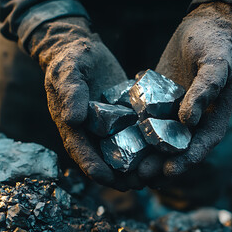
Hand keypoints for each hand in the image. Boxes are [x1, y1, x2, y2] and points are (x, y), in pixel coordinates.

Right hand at [28, 17, 142, 189]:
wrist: (82, 47)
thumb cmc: (70, 59)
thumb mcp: (67, 72)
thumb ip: (70, 93)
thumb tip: (73, 120)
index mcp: (72, 126)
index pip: (81, 152)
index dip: (94, 167)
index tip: (109, 179)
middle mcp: (90, 130)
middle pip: (104, 159)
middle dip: (120, 174)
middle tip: (139, 183)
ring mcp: (108, 125)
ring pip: (122, 150)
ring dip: (136, 164)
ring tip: (155, 173)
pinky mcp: (123, 116)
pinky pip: (134, 133)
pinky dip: (146, 143)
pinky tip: (164, 148)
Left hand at [138, 2, 231, 179]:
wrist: (204, 29)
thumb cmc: (216, 46)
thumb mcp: (216, 63)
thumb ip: (207, 89)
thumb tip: (189, 119)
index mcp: (213, 119)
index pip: (200, 146)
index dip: (185, 161)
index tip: (168, 172)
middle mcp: (193, 121)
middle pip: (177, 149)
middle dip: (160, 165)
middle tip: (140, 176)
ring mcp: (174, 113)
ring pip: (160, 139)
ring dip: (145, 154)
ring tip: (127, 166)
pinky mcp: (159, 103)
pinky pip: (147, 120)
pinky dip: (135, 131)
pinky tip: (117, 138)